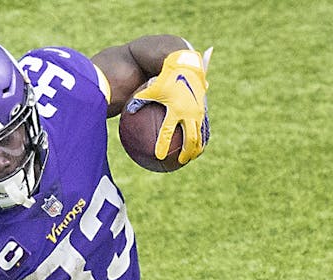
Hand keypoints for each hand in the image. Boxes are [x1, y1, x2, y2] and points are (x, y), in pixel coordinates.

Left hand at [128, 47, 212, 164]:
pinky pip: (204, 125)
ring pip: (200, 133)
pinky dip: (202, 136)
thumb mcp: (151, 88)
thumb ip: (139, 100)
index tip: (159, 155)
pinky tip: (198, 144)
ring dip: (198, 146)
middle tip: (181, 161)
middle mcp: (189, 111)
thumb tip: (128, 111)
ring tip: (192, 156)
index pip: (168, 131)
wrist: (186, 65)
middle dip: (187, 151)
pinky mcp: (203, 108)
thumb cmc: (165, 77)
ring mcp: (199, 111)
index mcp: (175, 109)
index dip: (163, 144)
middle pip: (191, 137)